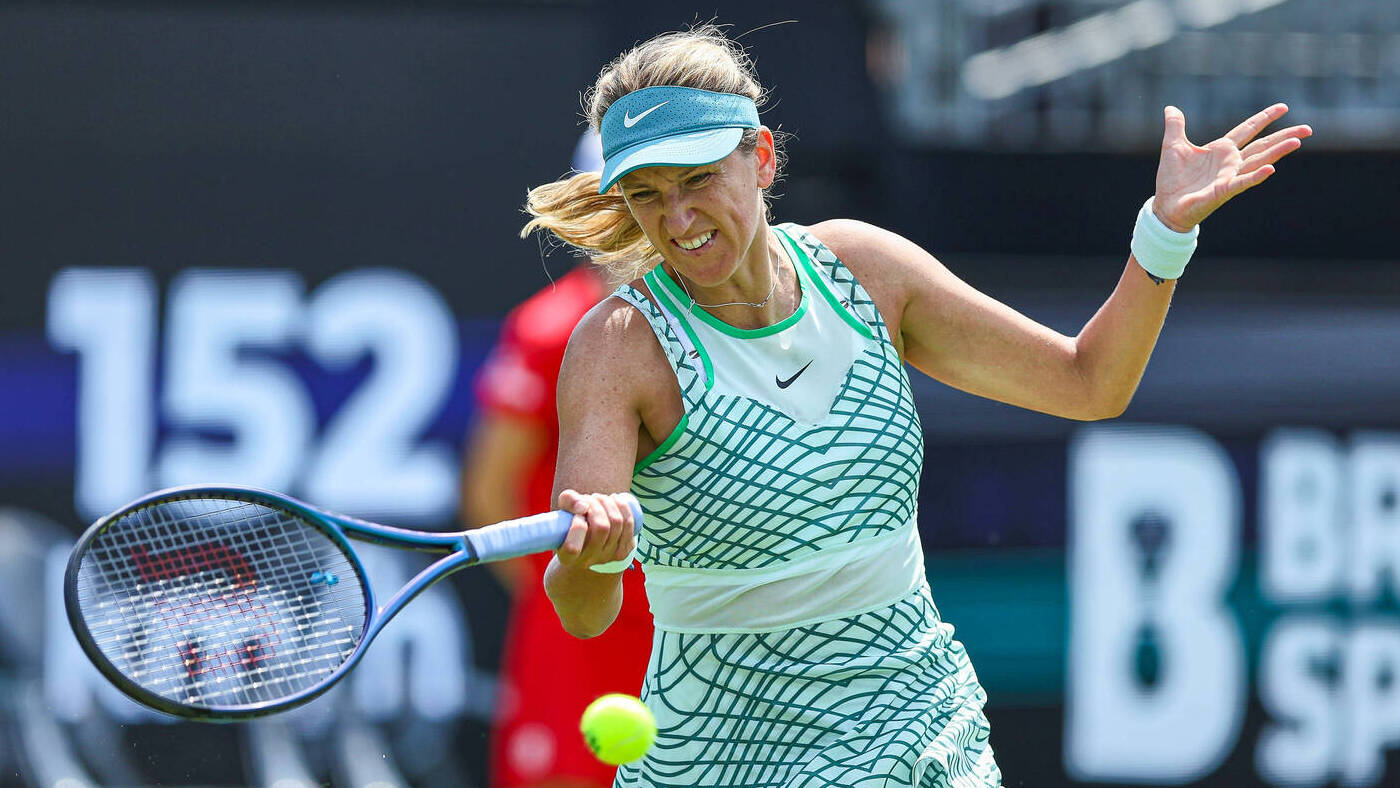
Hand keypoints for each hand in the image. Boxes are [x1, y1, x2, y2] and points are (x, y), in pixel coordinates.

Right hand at [555, 489, 638, 570]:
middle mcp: (587, 561)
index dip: (577, 526)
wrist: (589, 534)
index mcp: (567, 558)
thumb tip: (584, 507)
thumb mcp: (563, 510)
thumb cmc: (572, 520)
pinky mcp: (622, 551)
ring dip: (608, 502)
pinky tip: (614, 500)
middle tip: (589, 498)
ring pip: (616, 522)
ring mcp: (608, 558)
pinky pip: (628, 523)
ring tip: (599, 498)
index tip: (577, 514)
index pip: (572, 548)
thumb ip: (568, 501)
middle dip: (596, 505)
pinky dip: (622, 506)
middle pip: (601, 528)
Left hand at [1152, 103, 1310, 231]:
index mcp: (1221, 149)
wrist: (1166, 205)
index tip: (1284, 107)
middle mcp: (1231, 162)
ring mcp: (1230, 176)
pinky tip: (1271, 169)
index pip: (1247, 129)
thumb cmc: (1172, 178)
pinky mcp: (1224, 190)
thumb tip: (1170, 108)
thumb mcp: (1172, 146)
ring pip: (1259, 161)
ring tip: (1297, 142)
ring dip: (1278, 152)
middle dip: (1284, 136)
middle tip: (1308, 129)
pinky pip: (1243, 182)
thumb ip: (1175, 126)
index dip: (1264, 118)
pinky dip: (1256, 176)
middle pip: (1262, 145)